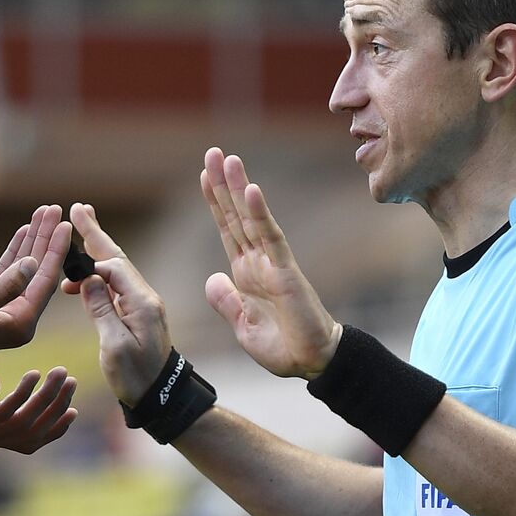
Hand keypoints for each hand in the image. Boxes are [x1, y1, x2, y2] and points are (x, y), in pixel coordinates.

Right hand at [0, 205, 71, 361]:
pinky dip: (16, 250)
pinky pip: (8, 271)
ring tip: (43, 213)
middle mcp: (17, 318)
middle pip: (39, 271)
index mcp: (21, 324)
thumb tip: (32, 264)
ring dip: (33, 240)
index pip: (44, 281)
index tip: (65, 225)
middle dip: (47, 240)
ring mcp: (4, 310)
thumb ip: (6, 287)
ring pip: (25, 268)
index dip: (55, 251)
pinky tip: (24, 231)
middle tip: (56, 210)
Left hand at [0, 365, 77, 453]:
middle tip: (69, 380)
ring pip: (23, 425)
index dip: (52, 426)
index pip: (26, 439)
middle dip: (55, 409)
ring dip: (45, 400)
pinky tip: (31, 374)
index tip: (73, 407)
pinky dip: (22, 396)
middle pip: (32, 434)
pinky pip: (3, 414)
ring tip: (58, 373)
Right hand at [61, 202, 171, 404]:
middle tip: (79, 208)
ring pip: (117, 269)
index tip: (66, 265)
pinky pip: (117, 284)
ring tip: (80, 229)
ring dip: (97, 250)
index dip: (89, 263)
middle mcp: (145, 298)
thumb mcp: (115, 346)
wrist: (160, 397)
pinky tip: (84, 278)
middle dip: (96, 234)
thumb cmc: (137, 377)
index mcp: (142, 303)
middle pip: (117, 258)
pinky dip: (99, 274)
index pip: (114, 268)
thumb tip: (88, 280)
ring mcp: (143, 305)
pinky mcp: (138, 314)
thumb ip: (102, 310)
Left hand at [201, 147, 340, 377]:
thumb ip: (226, 302)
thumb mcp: (242, 327)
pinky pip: (270, 237)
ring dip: (239, 188)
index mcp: (245, 274)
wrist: (312, 364)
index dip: (215, 203)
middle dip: (223, 185)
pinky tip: (251, 190)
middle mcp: (258, 262)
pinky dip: (259, 213)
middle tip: (213, 152)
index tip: (204, 175)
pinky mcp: (286, 271)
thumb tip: (212, 277)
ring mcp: (272, 263)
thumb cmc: (283, 348)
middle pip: (236, 216)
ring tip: (228, 159)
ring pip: (251, 218)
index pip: (227, 230)